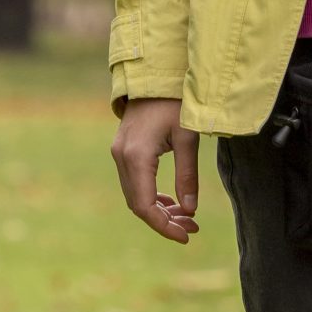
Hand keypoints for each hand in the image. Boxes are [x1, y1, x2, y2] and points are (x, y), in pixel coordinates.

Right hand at [111, 97, 198, 243]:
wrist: (154, 75)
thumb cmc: (174, 102)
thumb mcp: (187, 137)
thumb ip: (187, 175)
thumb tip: (190, 210)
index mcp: (137, 156)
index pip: (145, 205)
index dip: (164, 226)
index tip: (186, 236)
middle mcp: (122, 158)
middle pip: (138, 204)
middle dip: (164, 220)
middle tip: (192, 228)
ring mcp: (119, 154)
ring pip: (135, 195)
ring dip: (159, 210)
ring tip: (187, 218)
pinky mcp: (123, 150)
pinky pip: (134, 183)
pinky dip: (152, 196)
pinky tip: (172, 202)